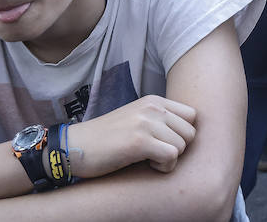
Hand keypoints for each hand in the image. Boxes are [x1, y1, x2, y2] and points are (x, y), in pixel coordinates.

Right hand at [65, 95, 197, 177]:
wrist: (74, 147)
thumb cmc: (106, 139)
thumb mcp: (136, 119)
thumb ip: (160, 120)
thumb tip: (188, 134)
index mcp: (154, 101)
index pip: (192, 116)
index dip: (183, 135)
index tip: (165, 143)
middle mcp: (153, 107)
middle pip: (191, 132)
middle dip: (178, 149)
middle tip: (156, 154)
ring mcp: (146, 123)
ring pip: (182, 145)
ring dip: (169, 159)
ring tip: (148, 159)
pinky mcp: (139, 141)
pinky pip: (171, 157)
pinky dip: (163, 167)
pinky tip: (146, 164)